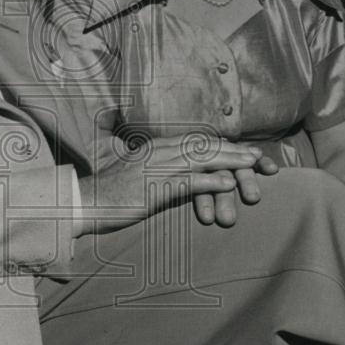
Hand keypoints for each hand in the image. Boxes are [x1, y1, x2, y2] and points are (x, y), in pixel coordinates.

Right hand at [76, 136, 269, 235]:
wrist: (86, 203)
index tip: (244, 151)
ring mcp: (155, 168)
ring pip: (200, 159)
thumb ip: (162, 172)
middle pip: (203, 146)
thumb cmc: (112, 195)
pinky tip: (228, 183)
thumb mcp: (140, 177)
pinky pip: (187, 181)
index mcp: (155, 148)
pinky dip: (210, 181)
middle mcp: (157, 152)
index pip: (196, 142)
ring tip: (252, 165)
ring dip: (229, 160)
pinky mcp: (152, 187)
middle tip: (258, 156)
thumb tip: (184, 178)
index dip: (222, 145)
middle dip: (233, 150)